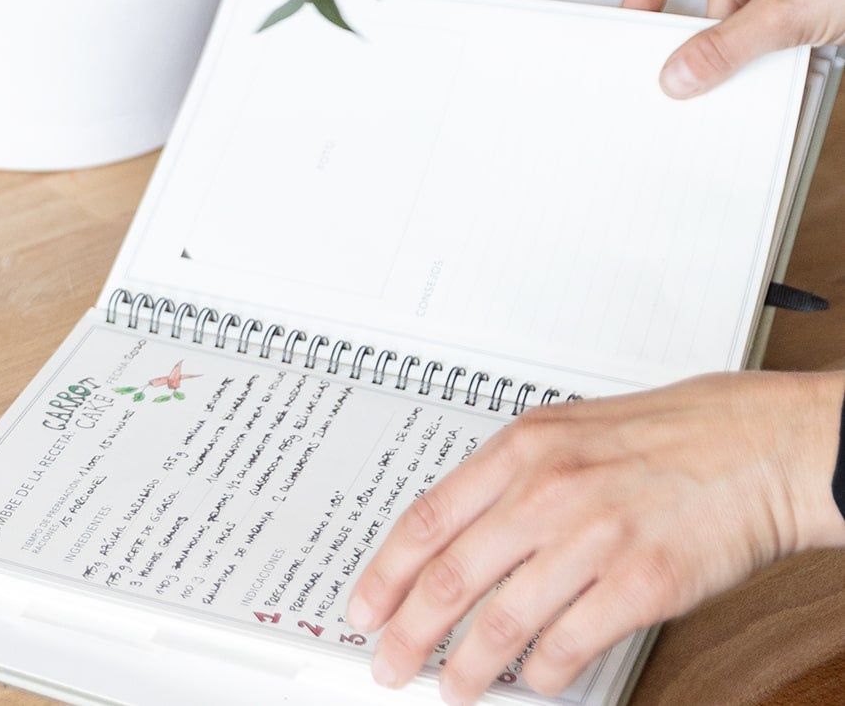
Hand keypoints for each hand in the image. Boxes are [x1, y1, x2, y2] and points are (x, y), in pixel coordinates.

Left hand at [347, 371, 844, 699]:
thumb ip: (509, 481)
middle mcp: (548, 490)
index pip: (428, 518)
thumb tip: (455, 540)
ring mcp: (593, 538)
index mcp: (522, 448)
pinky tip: (533, 680)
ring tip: (452, 687)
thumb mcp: (565, 434)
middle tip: (390, 664)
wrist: (750, 447)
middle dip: (410, 632)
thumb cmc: (662, 439)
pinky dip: (541, 673)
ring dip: (469, 667)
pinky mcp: (640, 584)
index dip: (385, 571)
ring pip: (503, 620)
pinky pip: (568, 644)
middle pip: (452, 576)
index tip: (364, 607)